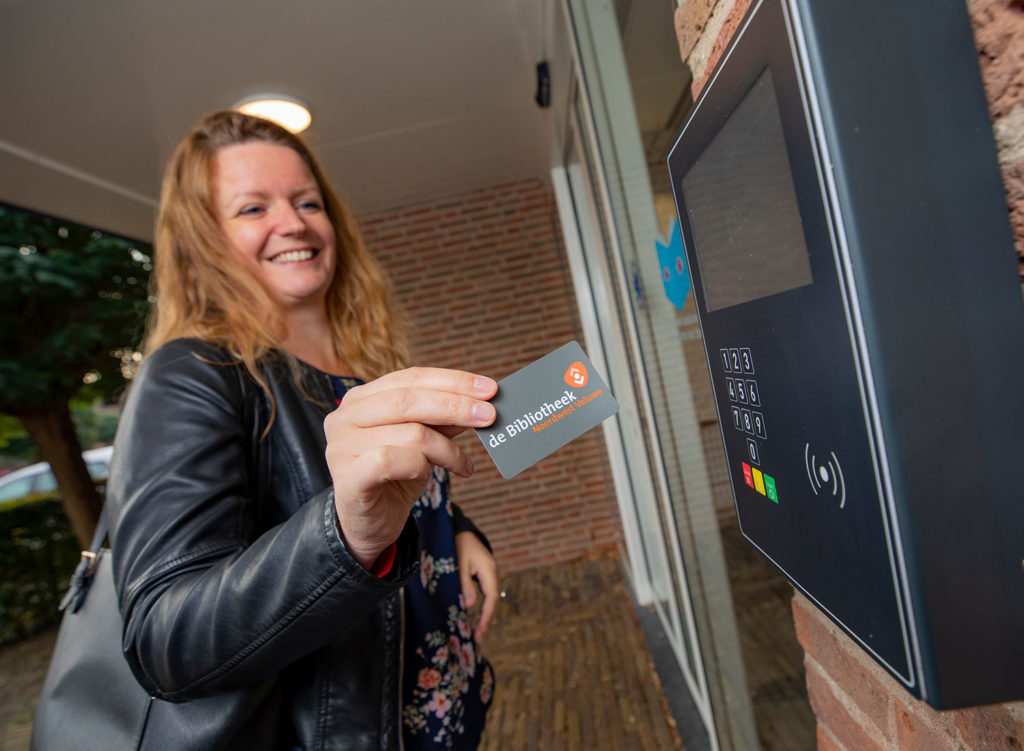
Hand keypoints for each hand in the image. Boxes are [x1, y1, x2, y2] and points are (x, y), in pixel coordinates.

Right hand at [324, 367, 496, 568]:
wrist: (368, 525)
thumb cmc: (395, 478)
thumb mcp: (423, 442)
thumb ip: (444, 420)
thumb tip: (482, 402)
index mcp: (361, 399)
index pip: (411, 377)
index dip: (453, 381)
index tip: (490, 389)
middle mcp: (345, 416)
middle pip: (409, 400)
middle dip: (456, 406)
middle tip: (490, 416)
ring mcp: (341, 446)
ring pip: (409, 433)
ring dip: (446, 449)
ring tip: (462, 464)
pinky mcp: (347, 477)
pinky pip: (391, 460)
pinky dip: (421, 465)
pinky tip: (432, 475)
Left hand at [456, 530, 499, 644]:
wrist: (460, 530)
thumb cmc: (457, 544)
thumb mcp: (458, 563)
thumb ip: (464, 583)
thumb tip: (470, 606)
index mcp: (489, 569)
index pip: (491, 597)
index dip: (486, 616)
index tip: (480, 632)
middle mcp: (493, 572)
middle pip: (494, 601)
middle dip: (487, 620)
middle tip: (478, 640)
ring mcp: (490, 574)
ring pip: (491, 599)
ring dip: (486, 616)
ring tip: (478, 634)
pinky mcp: (485, 576)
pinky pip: (487, 594)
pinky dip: (483, 607)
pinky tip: (477, 618)